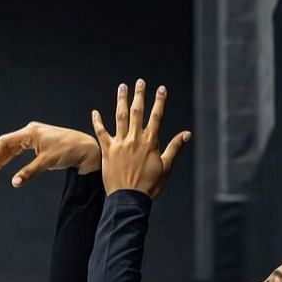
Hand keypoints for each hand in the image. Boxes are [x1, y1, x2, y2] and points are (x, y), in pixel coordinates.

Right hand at [0, 122, 100, 186]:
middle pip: (7, 144)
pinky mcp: (40, 141)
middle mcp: (31, 131)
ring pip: (13, 147)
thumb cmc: (68, 151)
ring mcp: (35, 136)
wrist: (86, 148)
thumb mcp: (47, 162)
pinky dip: (12, 157)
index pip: (5, 143)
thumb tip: (14, 183)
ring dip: (2, 158)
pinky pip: (21, 149)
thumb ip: (29, 172)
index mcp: (30, 133)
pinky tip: (5, 164)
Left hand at [91, 80, 189, 198]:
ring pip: (120, 117)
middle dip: (139, 95)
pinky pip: (101, 133)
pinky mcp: (107, 151)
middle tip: (139, 82)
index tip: (161, 89)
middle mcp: (135, 139)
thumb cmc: (149, 186)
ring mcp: (120, 144)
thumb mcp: (166, 167)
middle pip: (138, 112)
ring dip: (121, 101)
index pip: (156, 116)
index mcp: (150, 142)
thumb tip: (186, 134)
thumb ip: (174, 148)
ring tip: (122, 87)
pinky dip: (97, 122)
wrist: (129, 199)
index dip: (159, 101)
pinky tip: (94, 112)